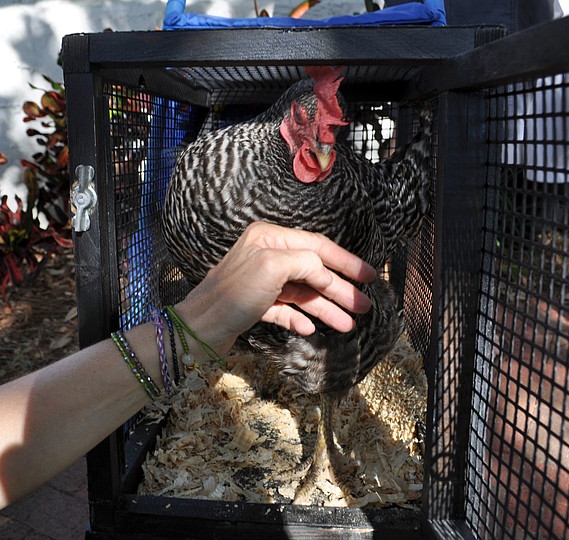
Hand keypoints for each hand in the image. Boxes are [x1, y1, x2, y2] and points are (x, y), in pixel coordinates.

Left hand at [176, 221, 375, 354]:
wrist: (198, 329)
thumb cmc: (232, 295)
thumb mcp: (273, 268)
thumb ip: (306, 263)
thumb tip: (326, 273)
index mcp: (270, 239)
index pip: (318, 246)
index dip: (346, 262)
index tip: (370, 276)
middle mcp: (266, 256)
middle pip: (314, 270)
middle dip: (340, 289)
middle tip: (365, 306)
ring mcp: (262, 281)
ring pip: (303, 293)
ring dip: (327, 308)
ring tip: (349, 324)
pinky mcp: (256, 305)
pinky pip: (286, 310)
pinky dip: (300, 319)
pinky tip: (311, 329)